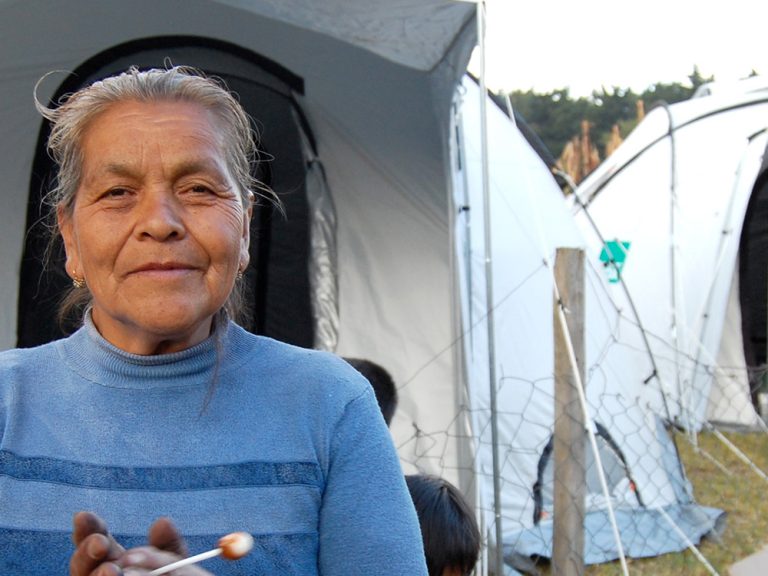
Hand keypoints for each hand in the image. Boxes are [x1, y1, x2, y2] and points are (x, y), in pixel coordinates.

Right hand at [70, 512, 211, 575]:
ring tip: (111, 570)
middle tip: (102, 543)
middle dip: (86, 553)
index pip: (95, 544)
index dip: (87, 530)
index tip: (84, 515)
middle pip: (80, 568)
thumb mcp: (174, 569)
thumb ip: (168, 549)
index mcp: (115, 565)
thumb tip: (162, 522)